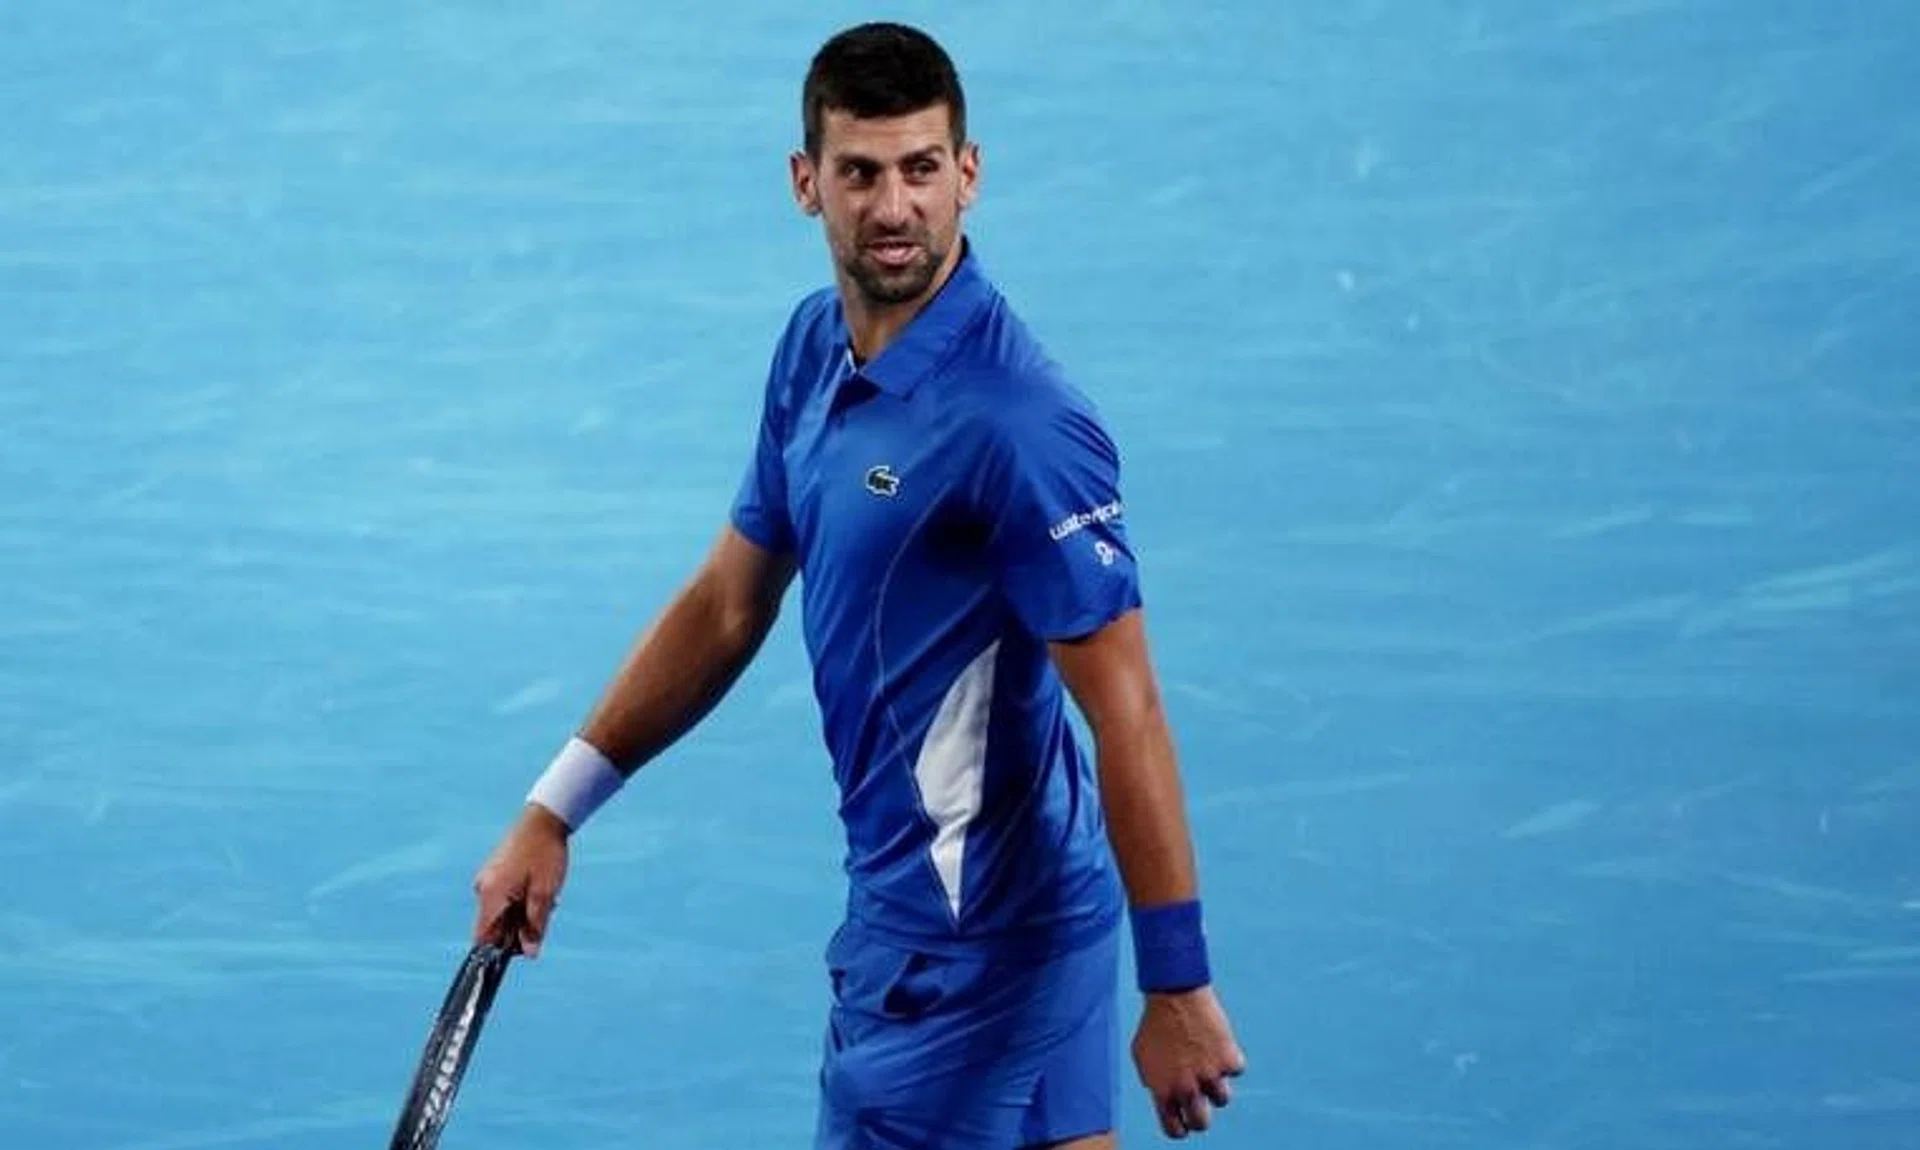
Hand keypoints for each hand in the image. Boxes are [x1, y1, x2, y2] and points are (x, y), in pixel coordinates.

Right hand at [471, 803, 570, 957]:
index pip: (483, 938)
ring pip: (502, 912)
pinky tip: (539, 888)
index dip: (499, 949)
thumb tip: (529, 954)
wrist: (545, 818)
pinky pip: (504, 898)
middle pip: (494, 926)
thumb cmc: (545, 853)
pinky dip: (521, 900)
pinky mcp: (495, 873)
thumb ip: (535, 925)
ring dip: (523, 913)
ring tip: (545, 897)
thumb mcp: (545, 893)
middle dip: (518, 928)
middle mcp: (483, 889)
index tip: (521, 948)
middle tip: (543, 914)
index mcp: (491, 895)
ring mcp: (488, 880)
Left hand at [1131, 986, 1245, 1137]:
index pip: (1174, 1130)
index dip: (1180, 1127)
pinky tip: (1217, 1042)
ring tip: (1206, 1062)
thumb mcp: (1143, 1057)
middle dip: (1200, 1114)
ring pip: (1222, 1099)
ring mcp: (1210, 1075)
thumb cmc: (1154, 1023)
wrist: (1174, 994)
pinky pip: (1235, 1069)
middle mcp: (1187, 1089)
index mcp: (1163, 1092)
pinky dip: (1229, 1058)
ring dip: (1216, 1084)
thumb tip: (1163, 1095)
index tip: (1183, 1120)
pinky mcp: (1229, 1059)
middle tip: (1200, 1100)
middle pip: (1202, 1123)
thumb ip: (1154, 1081)